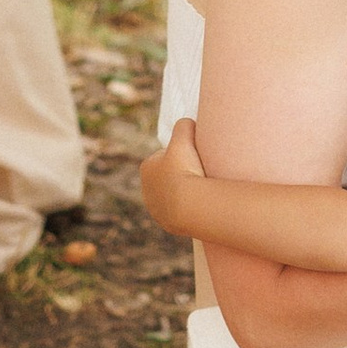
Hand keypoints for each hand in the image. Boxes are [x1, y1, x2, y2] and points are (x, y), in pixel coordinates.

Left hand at [138, 119, 208, 237]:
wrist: (190, 205)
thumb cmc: (185, 168)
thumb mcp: (185, 135)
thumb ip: (184, 124)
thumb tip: (187, 123)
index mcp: (147, 167)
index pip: (166, 156)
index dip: (182, 155)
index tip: (194, 158)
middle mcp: (146, 189)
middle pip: (168, 177)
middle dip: (181, 175)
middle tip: (199, 174)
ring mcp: (156, 209)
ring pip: (173, 195)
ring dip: (184, 193)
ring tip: (200, 190)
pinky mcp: (167, 224)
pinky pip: (180, 212)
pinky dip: (187, 208)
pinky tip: (197, 205)